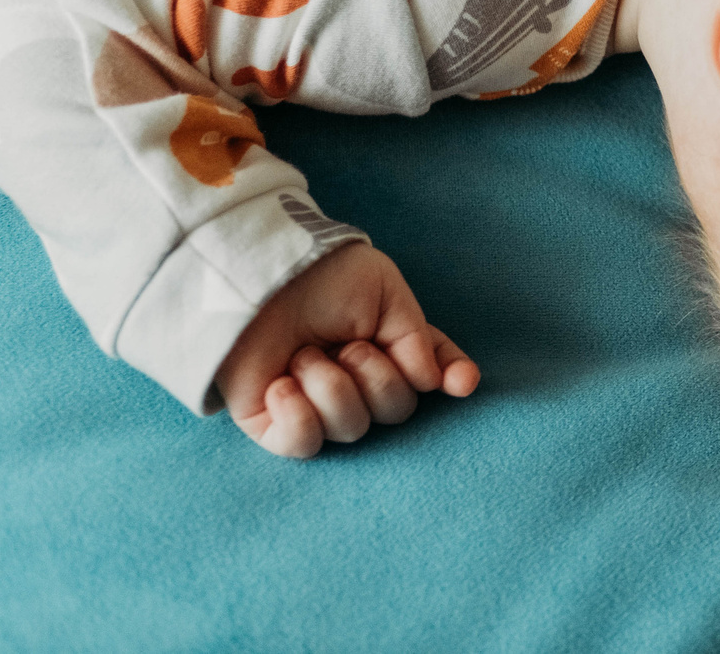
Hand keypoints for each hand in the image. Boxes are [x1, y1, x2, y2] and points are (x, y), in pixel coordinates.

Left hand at [216, 243, 479, 457]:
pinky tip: (283, 385)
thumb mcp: (385, 291)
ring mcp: (315, 404)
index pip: (429, 371)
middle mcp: (356, 378)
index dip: (451, 378)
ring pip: (352, 428)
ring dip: (332, 388)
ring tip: (305, 355)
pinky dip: (299, 417)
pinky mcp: (274, 423)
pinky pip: (304, 446)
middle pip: (395, 410)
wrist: (256, 274)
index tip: (463, 383)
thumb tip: (430, 383)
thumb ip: (415, 337)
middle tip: (346, 345)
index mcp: (386, 343)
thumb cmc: (321, 275)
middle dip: (376, 377)